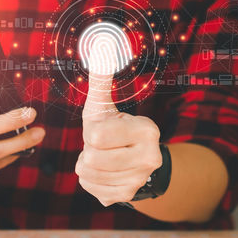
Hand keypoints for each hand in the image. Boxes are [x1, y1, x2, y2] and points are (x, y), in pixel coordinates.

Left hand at [76, 73, 161, 205]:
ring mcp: (140, 180)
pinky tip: (104, 170)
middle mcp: (150, 158)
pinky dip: (90, 179)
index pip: (96, 137)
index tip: (104, 129)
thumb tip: (101, 42)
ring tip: (102, 155)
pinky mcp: (127, 196)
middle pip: (91, 158)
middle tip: (102, 145)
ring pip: (87, 174)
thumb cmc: (113, 125)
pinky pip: (90, 187)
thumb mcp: (105, 102)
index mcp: (148, 130)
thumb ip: (101, 76)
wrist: (134, 157)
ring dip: (87, 163)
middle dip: (89, 149)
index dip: (92, 132)